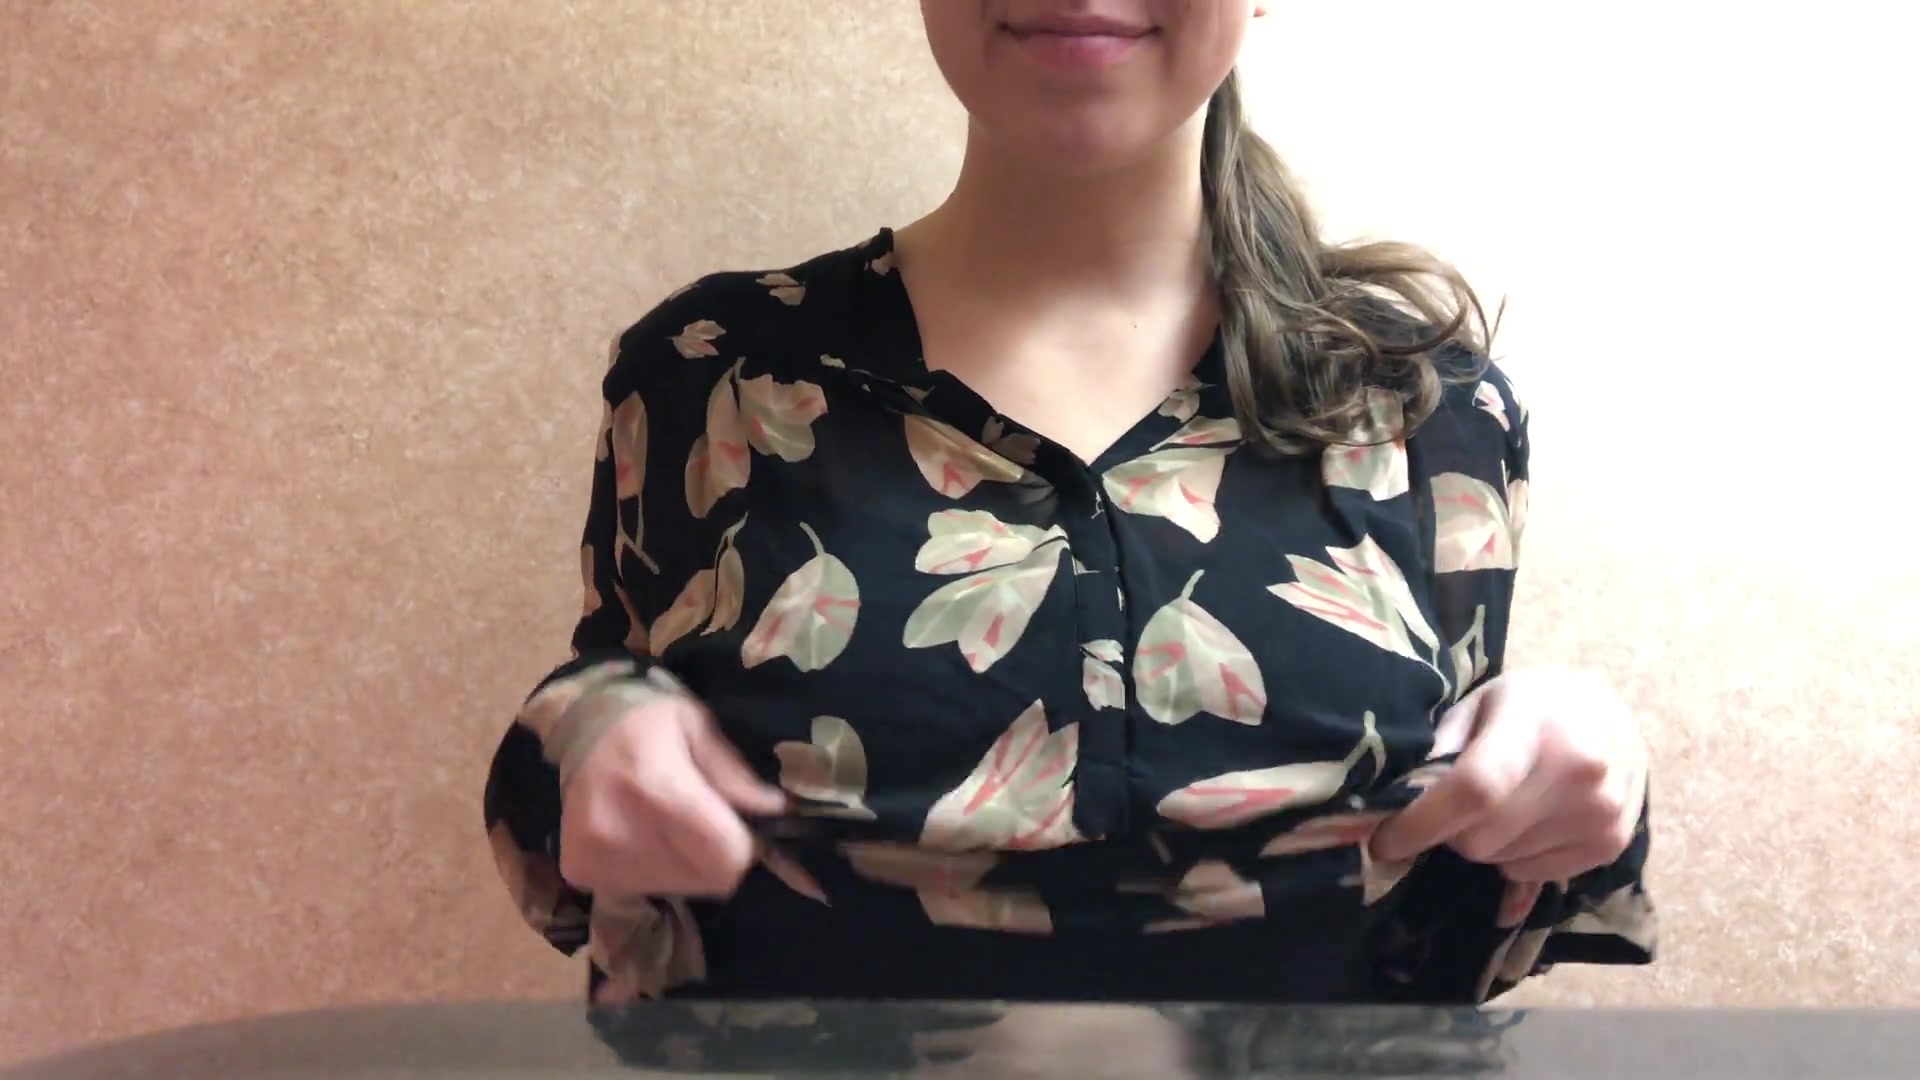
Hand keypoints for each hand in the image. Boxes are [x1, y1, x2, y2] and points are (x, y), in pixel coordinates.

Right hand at [558, 685, 787, 898]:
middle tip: (699, 820)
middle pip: (705, 880)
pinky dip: (649, 869)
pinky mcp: (578, 871)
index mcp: (658, 789)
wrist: (577, 724)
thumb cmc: (646, 720)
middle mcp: (622, 831)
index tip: (737, 824)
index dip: (743, 845)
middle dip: (714, 855)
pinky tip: (637, 835)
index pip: (726, 859)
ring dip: (682, 864)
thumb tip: (774, 810)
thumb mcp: (698, 726)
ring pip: (675, 888)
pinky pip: (640, 889)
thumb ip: (733, 774)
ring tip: (663, 824)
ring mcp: (594, 857)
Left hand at [1368, 668, 1646, 926]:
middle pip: (1481, 839)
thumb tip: (1396, 802)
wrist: (1614, 715)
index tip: (1383, 841)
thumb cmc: (1533, 704)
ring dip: (1485, 844)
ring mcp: (1600, 814)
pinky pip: (1532, 875)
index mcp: (1535, 725)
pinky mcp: (1611, 845)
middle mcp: (1577, 772)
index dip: (1422, 823)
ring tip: (1501, 806)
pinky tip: (1529, 821)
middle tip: (1452, 808)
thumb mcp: (1481, 704)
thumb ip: (1441, 747)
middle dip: (1449, 832)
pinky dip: (1515, 857)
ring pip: (1502, 862)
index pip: (1474, 789)